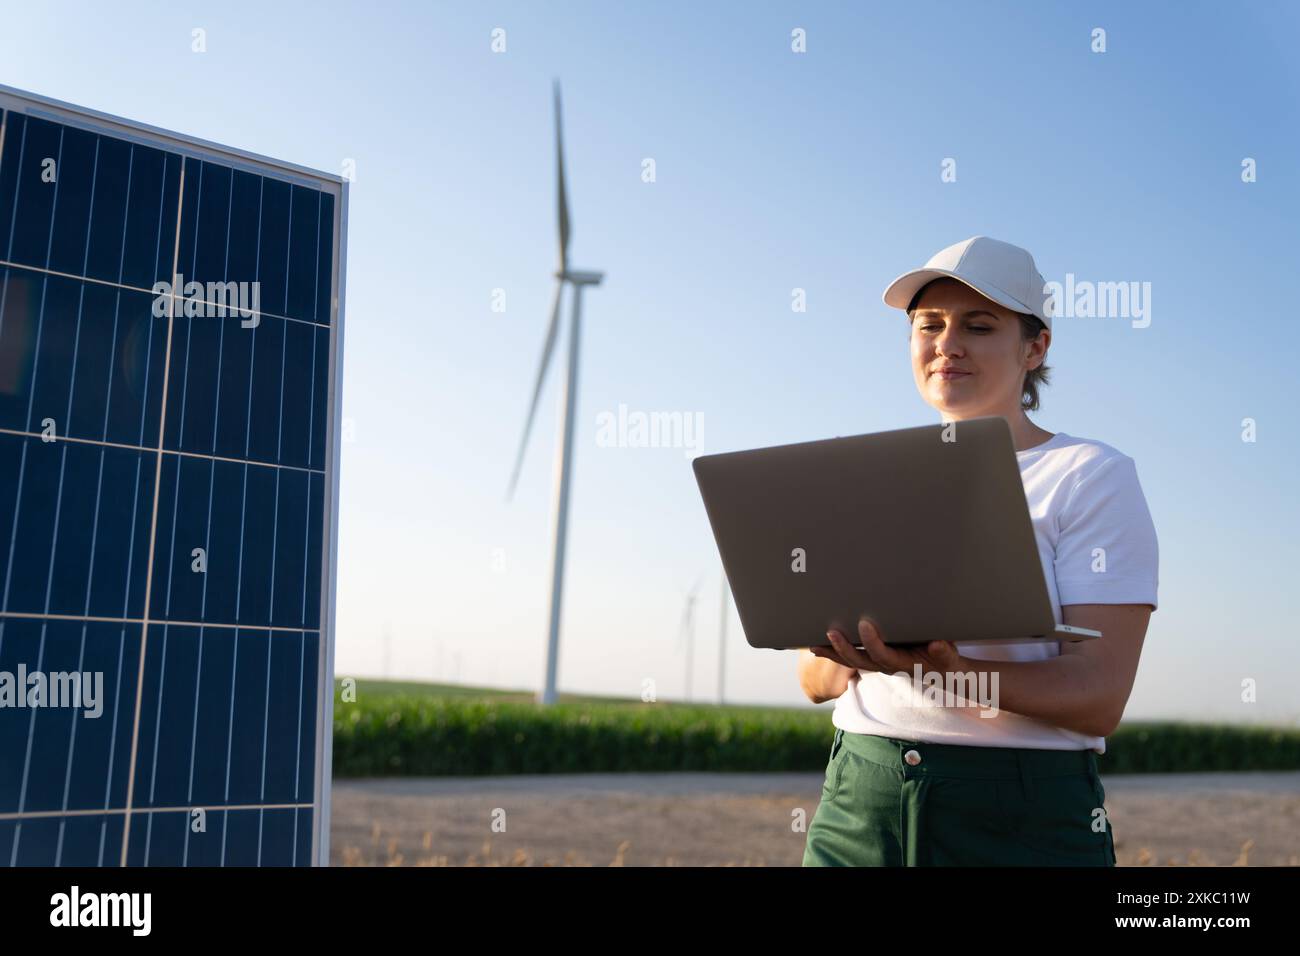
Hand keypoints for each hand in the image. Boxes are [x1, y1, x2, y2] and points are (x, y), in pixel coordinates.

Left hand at [811, 618, 963, 675]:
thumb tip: (938, 645)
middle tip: (830, 632)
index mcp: (902, 663)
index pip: (883, 655)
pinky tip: (816, 645)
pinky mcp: (872, 658)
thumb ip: (944, 652)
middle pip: (860, 661)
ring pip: (851, 661)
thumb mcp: (949, 656)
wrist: (942, 672)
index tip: (865, 625)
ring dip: (832, 653)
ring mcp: (877, 663)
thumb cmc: (944, 660)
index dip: (873, 642)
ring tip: (813, 645)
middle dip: (843, 649)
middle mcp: (886, 665)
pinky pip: (849, 657)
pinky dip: (832, 653)